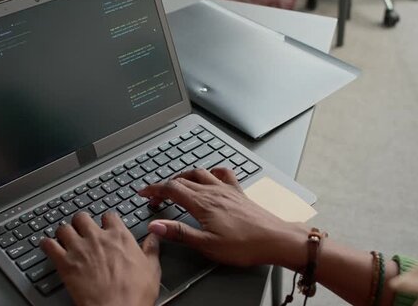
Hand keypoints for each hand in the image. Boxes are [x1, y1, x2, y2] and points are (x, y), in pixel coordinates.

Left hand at [40, 211, 160, 305]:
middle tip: (82, 229)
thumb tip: (154, 237)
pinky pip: (49, 245)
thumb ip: (151, 249)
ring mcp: (79, 249)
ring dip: (64, 232)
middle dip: (81, 222)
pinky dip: (46, 244)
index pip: (109, 216)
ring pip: (64, 227)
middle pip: (83, 217)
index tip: (105, 224)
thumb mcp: (152, 269)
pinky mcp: (64, 263)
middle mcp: (98, 237)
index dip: (106, 220)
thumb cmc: (135, 294)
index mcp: (119, 236)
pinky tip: (48, 246)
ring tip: (65, 237)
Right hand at [139, 168, 308, 269]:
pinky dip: (212, 172)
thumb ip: (179, 233)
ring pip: (200, 173)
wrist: (275, 239)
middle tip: (155, 197)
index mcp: (203, 204)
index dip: (154, 189)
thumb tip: (155, 225)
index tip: (143, 193)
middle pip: (182, 180)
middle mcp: (214, 191)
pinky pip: (223, 173)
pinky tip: (210, 176)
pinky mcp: (238, 193)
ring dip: (184, 176)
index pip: (171, 189)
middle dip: (165, 186)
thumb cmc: (245, 245)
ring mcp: (227, 190)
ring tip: (176, 183)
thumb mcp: (207, 245)